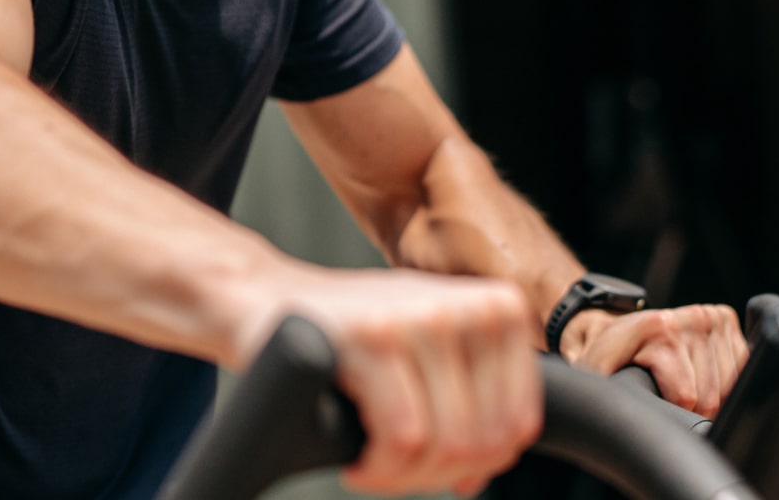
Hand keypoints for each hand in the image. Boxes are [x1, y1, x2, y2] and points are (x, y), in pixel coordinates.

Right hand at [241, 268, 542, 496]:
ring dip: (403, 477)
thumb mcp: (424, 351)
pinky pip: (405, 440)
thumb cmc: (345, 334)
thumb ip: (466, 398)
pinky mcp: (373, 336)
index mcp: (494, 308)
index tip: (430, 461)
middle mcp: (465, 305)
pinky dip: (379, 469)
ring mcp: (420, 317)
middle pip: (485, 441)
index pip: (518, 422)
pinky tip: (355, 457)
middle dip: (435, 475)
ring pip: (448, 445)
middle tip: (391, 468)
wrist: (260, 301)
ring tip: (371, 461)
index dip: (477, 464)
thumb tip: (483, 472)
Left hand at [562, 303, 747, 417]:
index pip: (687, 396)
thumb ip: (603, 390)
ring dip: (710, 397)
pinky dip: (724, 382)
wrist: (615, 325)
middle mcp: (688, 317)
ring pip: (729, 388)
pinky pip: (741, 371)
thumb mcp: (593, 369)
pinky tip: (699, 374)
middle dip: (691, 410)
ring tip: (680, 386)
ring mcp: (709, 316)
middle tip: (666, 398)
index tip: (653, 406)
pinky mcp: (724, 319)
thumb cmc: (605, 353)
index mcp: (657, 327)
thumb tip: (607, 412)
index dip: (671, 413)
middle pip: (710, 397)